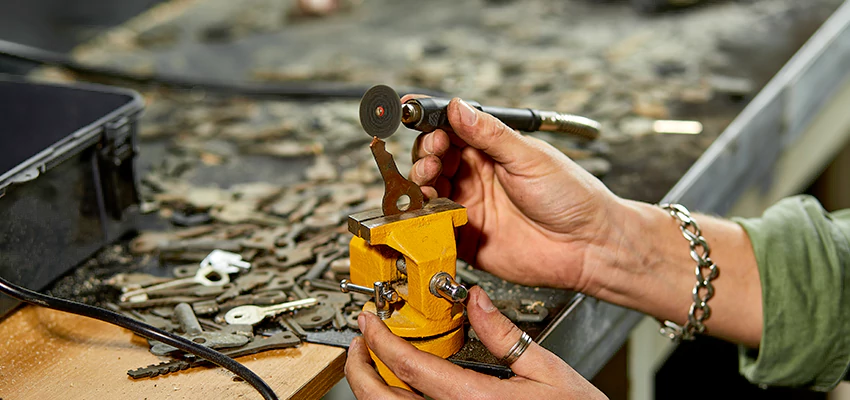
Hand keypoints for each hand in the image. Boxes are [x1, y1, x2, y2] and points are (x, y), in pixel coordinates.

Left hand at [345, 287, 606, 399]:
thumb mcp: (548, 372)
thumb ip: (506, 336)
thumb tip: (477, 301)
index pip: (407, 366)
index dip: (379, 339)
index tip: (369, 321)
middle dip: (359, 368)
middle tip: (357, 342)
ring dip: (370, 390)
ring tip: (371, 364)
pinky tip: (398, 392)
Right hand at [406, 96, 621, 290]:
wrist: (588, 245)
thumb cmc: (572, 197)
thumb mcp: (530, 158)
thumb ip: (490, 135)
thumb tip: (459, 108)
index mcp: (492, 150)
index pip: (451, 129)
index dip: (430, 121)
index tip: (412, 113)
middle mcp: (476, 175)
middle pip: (433, 157)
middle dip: (425, 151)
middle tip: (432, 153)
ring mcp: (469, 205)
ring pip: (429, 189)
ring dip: (421, 179)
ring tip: (429, 176)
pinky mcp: (465, 236)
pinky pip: (435, 224)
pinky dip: (425, 214)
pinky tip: (429, 205)